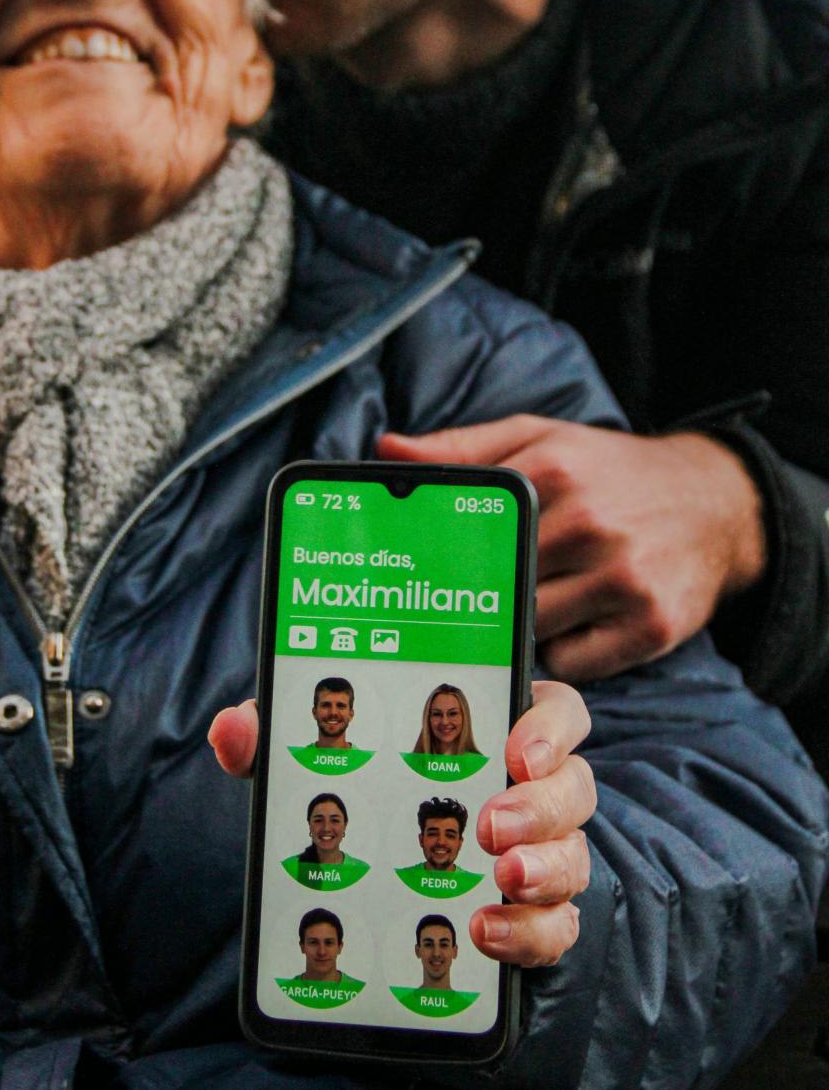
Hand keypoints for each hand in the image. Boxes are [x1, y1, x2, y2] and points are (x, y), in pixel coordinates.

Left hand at [210, 680, 593, 967]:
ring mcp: (540, 854)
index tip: (515, 749)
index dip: (548, 727)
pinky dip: (531, 933)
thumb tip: (232, 730)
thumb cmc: (353, 788)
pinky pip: (556, 926)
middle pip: (572, 786)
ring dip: (544, 871)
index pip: (556, 712)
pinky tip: (488, 933)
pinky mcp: (532, 914)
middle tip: (490, 827)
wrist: (359, 882)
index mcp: (495, 731)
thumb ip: (273, 736)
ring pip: (573, 856)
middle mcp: (530, 790)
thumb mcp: (310, 758)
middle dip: (539, 807)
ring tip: (497, 882)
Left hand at [378, 419, 764, 681]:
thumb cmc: (606, 471)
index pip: (469, 530)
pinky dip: (566, 650)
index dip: (441, 557)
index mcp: (553, 471)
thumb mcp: (539, 439)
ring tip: (541, 596)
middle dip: (481, 596)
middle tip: (469, 599)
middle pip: (497, 585)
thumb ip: (461, 449)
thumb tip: (387, 452)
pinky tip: (580, 620)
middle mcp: (590, 524)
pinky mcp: (652, 626)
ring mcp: (625, 577)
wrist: (715, 502)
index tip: (417, 574)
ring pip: (532, 628)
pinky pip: (573, 662)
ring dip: (525, 625)